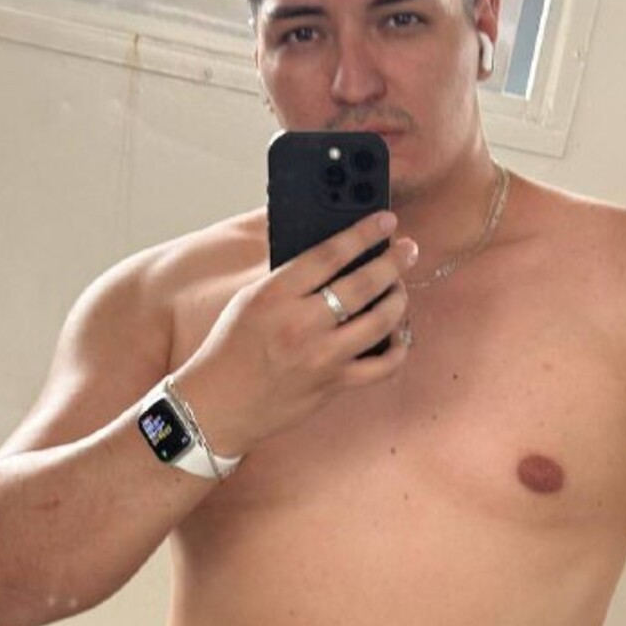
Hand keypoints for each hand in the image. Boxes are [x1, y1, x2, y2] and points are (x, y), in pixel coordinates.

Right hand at [173, 211, 418, 453]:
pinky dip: (398, 348)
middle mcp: (301, 325)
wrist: (217, 405)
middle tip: (408, 250)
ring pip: (380, 322)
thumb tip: (337, 257)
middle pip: (362, 284)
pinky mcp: (333, 385)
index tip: (385, 221)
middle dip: (394, 262)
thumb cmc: (231, 348)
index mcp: (275, 295)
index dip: (363, 233)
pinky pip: (382, 366)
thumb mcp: (250, 300)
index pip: (329, 254)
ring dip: (398, 300)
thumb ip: (290, 279)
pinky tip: (397, 334)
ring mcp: (321, 358)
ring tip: (399, 289)